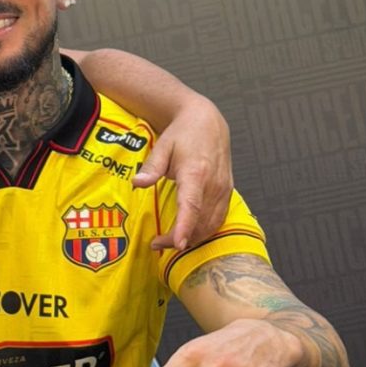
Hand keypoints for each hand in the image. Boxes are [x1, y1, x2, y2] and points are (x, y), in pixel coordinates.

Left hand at [132, 96, 232, 249]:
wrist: (208, 122)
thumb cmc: (184, 134)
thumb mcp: (163, 146)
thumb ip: (151, 168)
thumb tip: (137, 183)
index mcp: (195, 172)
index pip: (191, 205)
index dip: (185, 227)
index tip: (177, 243)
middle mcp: (213, 184)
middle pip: (200, 221)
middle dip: (180, 239)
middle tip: (158, 244)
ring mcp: (223, 190)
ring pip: (211, 224)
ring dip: (193, 238)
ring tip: (171, 242)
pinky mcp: (228, 193)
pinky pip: (219, 219)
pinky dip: (206, 231)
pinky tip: (191, 234)